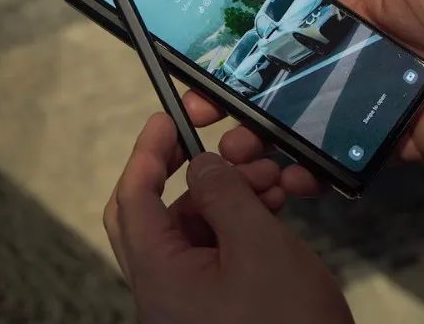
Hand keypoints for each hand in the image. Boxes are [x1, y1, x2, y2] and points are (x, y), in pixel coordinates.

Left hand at [103, 114, 352, 323]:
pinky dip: (236, 223)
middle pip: (152, 216)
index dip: (147, 154)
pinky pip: (213, 252)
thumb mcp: (260, 246)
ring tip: (269, 178)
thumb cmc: (291, 323)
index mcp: (160, 278)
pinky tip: (271, 206)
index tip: (166, 120)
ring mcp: (187, 302)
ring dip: (223, 197)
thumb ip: (225, 195)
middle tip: (211, 145)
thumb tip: (200, 163)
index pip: (133, 200)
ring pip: (189, 231)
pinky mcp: (214, 307)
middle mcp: (163, 292)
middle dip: (186, 175)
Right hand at [186, 0, 423, 194]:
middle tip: (200, 116)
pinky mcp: (390, 143)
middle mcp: (348, 65)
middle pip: (279, 88)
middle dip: (236, 103)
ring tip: (238, 155)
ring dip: (264, 143)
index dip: (238, 47)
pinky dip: (313, 174)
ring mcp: (365, 107)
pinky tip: (289, 180)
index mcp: (346, 20)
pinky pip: (344, 162)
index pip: (278, 35)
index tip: (198, 59)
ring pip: (302, 130)